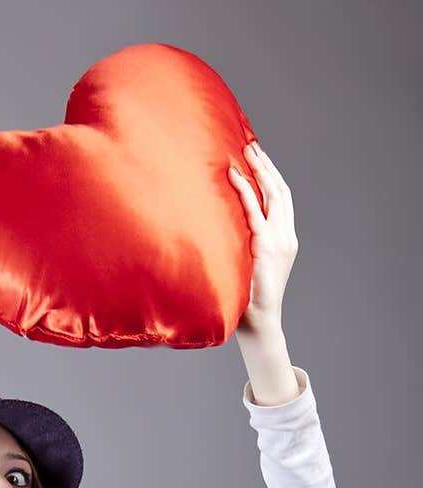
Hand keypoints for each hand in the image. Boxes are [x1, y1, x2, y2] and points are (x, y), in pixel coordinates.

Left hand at [228, 141, 298, 334]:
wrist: (259, 323)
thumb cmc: (247, 300)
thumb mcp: (248, 266)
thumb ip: (243, 245)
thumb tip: (221, 230)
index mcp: (284, 239)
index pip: (281, 200)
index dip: (271, 177)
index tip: (258, 159)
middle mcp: (285, 236)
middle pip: (280, 191)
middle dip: (267, 166)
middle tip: (252, 145)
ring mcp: (279, 240)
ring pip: (273, 194)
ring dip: (260, 170)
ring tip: (247, 151)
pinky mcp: (266, 246)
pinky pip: (254, 211)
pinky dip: (244, 191)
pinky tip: (234, 176)